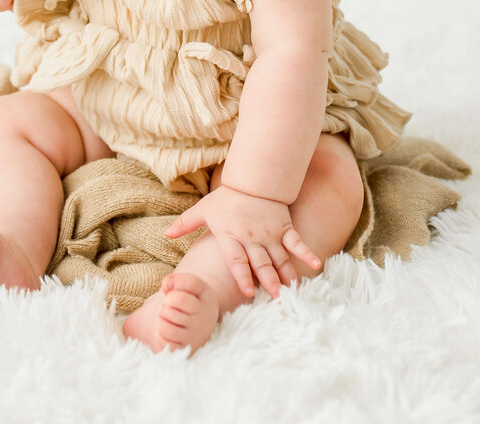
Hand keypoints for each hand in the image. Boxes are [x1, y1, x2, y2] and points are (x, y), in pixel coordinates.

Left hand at [164, 185, 320, 299]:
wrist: (252, 180)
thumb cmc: (226, 199)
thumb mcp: (203, 209)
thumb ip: (185, 223)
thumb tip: (164, 234)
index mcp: (231, 236)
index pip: (237, 259)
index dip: (242, 276)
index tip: (249, 293)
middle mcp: (251, 237)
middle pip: (261, 262)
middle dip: (269, 282)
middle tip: (277, 300)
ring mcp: (269, 233)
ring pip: (279, 257)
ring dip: (288, 275)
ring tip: (295, 293)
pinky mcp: (283, 227)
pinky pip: (296, 242)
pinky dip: (305, 253)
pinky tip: (315, 266)